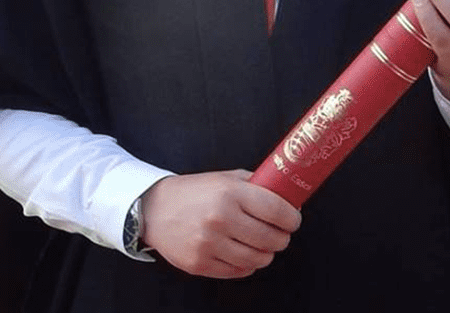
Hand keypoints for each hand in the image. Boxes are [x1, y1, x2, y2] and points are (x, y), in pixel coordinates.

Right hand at [141, 170, 301, 278]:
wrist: (155, 209)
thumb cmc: (194, 191)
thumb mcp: (224, 178)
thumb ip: (254, 184)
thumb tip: (285, 194)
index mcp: (229, 193)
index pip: (275, 210)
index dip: (291, 218)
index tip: (294, 219)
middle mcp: (220, 219)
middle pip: (271, 238)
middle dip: (282, 237)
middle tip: (281, 233)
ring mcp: (210, 244)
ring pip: (257, 259)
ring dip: (266, 253)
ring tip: (263, 244)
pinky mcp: (201, 264)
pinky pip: (238, 271)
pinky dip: (247, 264)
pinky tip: (244, 252)